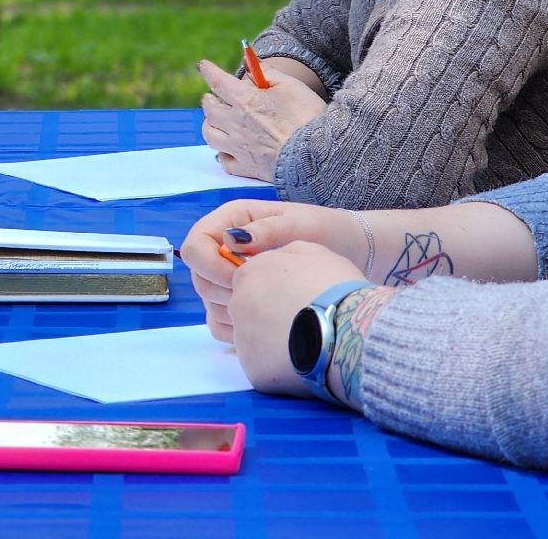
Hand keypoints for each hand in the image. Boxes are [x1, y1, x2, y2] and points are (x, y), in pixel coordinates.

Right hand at [181, 200, 364, 340]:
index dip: (210, 266)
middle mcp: (224, 249)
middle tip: (261, 295)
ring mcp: (231, 276)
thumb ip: (266, 230)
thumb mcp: (300, 225)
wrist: (352, 252)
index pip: (195, 247)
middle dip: (223, 290)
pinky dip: (236, 326)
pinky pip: (221, 320)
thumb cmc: (327, 231)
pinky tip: (265, 322)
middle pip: (198, 277)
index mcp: (232, 222)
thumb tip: (230, 240)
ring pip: (208, 301)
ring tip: (269, 306)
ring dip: (232, 309)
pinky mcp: (241, 300)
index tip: (240, 279)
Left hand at [197, 58, 326, 181]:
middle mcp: (236, 124)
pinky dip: (222, 155)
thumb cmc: (307, 116)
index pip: (218, 81)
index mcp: (245, 101)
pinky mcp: (247, 167)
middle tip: (211, 98)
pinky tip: (226, 151)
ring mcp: (239, 147)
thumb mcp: (291, 85)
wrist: (317, 154)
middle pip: (209, 110)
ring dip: (209, 125)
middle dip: (208, 101)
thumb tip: (251, 65)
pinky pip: (224, 161)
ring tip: (214, 122)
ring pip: (210, 135)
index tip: (203, 66)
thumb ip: (267, 73)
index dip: (208, 71)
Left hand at [224, 241, 370, 395]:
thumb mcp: (313, 252)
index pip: (251, 280)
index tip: (297, 297)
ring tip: (308, 341)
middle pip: (248, 310)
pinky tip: (305, 361)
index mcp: (248, 274)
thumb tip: (271, 257)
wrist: (349, 334)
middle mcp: (236, 306)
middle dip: (270, 315)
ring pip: (255, 341)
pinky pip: (265, 368)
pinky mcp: (254, 372)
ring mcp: (242, 341)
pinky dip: (281, 367)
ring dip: (275, 341)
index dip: (276, 290)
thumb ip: (284, 253)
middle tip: (302, 319)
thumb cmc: (336, 289)